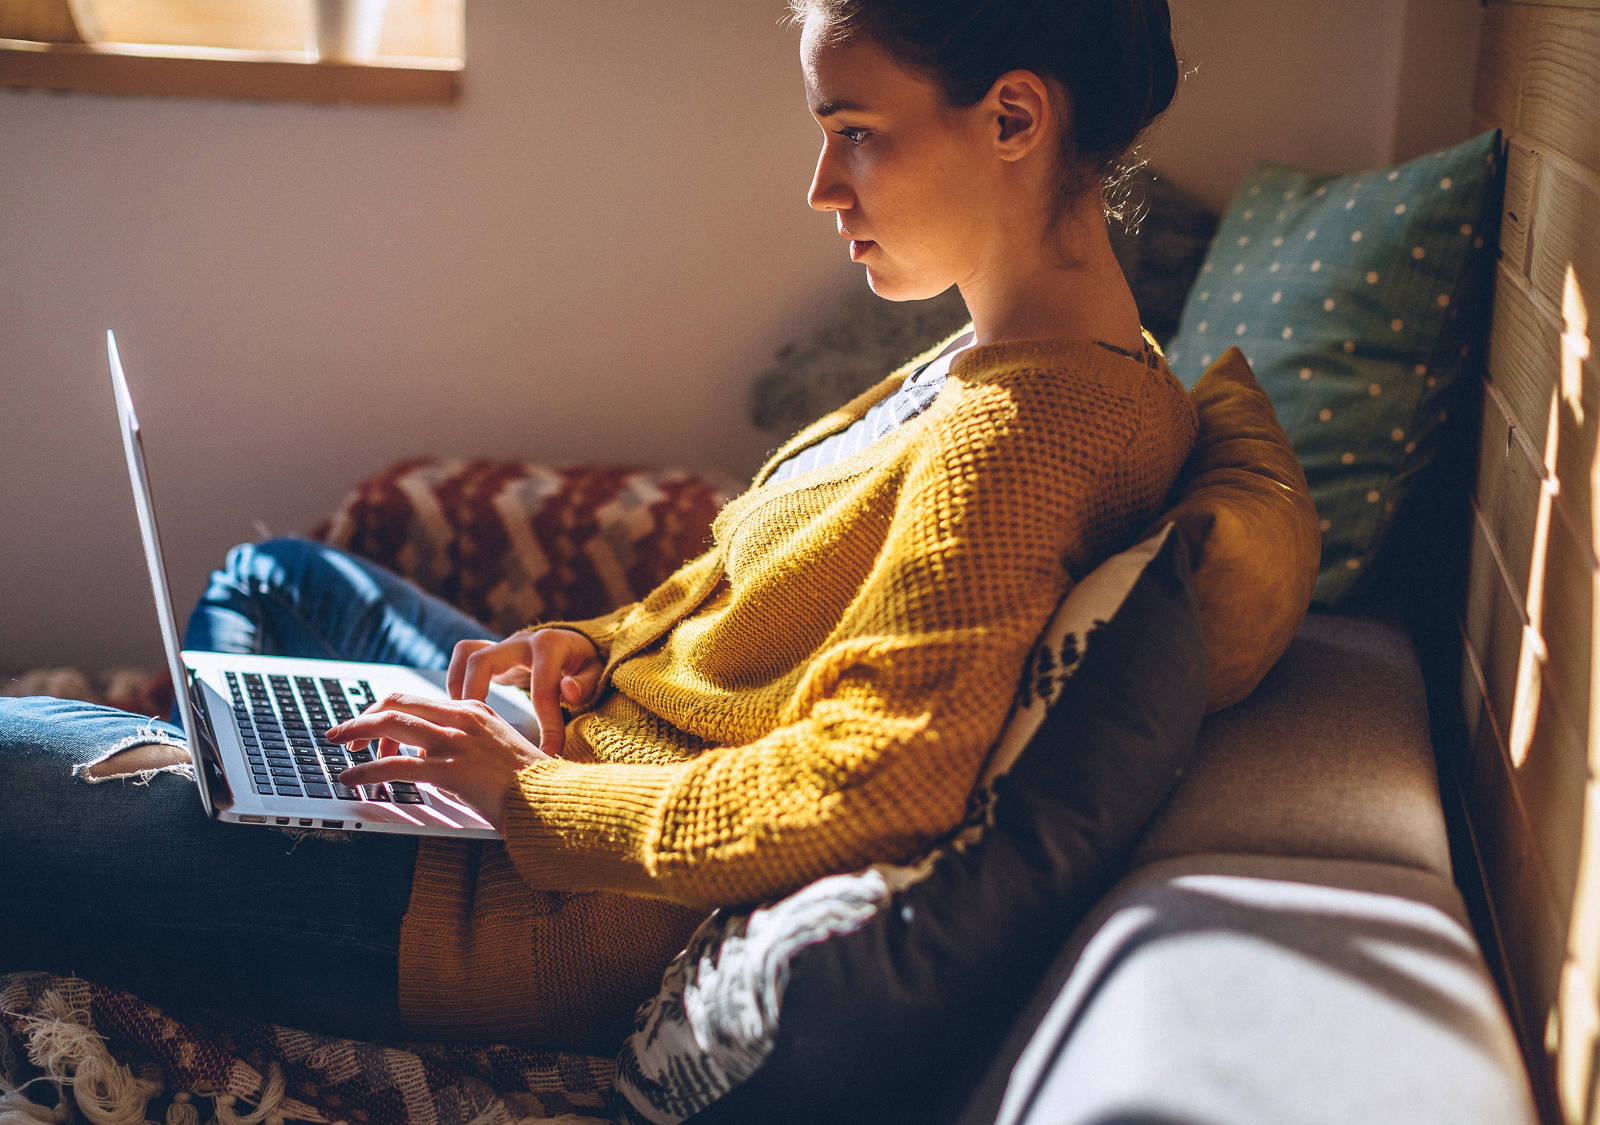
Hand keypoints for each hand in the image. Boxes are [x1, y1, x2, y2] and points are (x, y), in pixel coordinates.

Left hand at [328, 694, 545, 830]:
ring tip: (335, 745)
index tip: (372, 733)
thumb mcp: (497, 751)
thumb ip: (465, 748)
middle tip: (342, 733)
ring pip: (390, 724)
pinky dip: (365, 770)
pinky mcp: (450, 769)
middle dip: (362, 716)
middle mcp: (462, 719)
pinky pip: (395, 764)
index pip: (417, 701)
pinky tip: (351, 778)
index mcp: (474, 711)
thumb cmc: (529, 784)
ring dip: (355, 732)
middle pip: (397, 703)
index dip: (386, 714)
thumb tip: (429, 763)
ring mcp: (456, 742)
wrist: (553, 798)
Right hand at [447, 628, 601, 754]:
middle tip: (478, 731)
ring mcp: (504, 643)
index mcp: (550, 646)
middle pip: (482, 661)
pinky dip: (456, 678)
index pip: (543, 689)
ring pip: (466, 654)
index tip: (549, 753)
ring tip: (462, 719)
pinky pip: (463, 655)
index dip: (547, 725)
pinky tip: (463, 707)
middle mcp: (521, 640)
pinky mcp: (492, 651)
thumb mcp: (595, 671)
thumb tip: (567, 690)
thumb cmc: (584, 663)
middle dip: (475, 695)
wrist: (575, 643)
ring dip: (458, 686)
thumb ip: (586, 682)